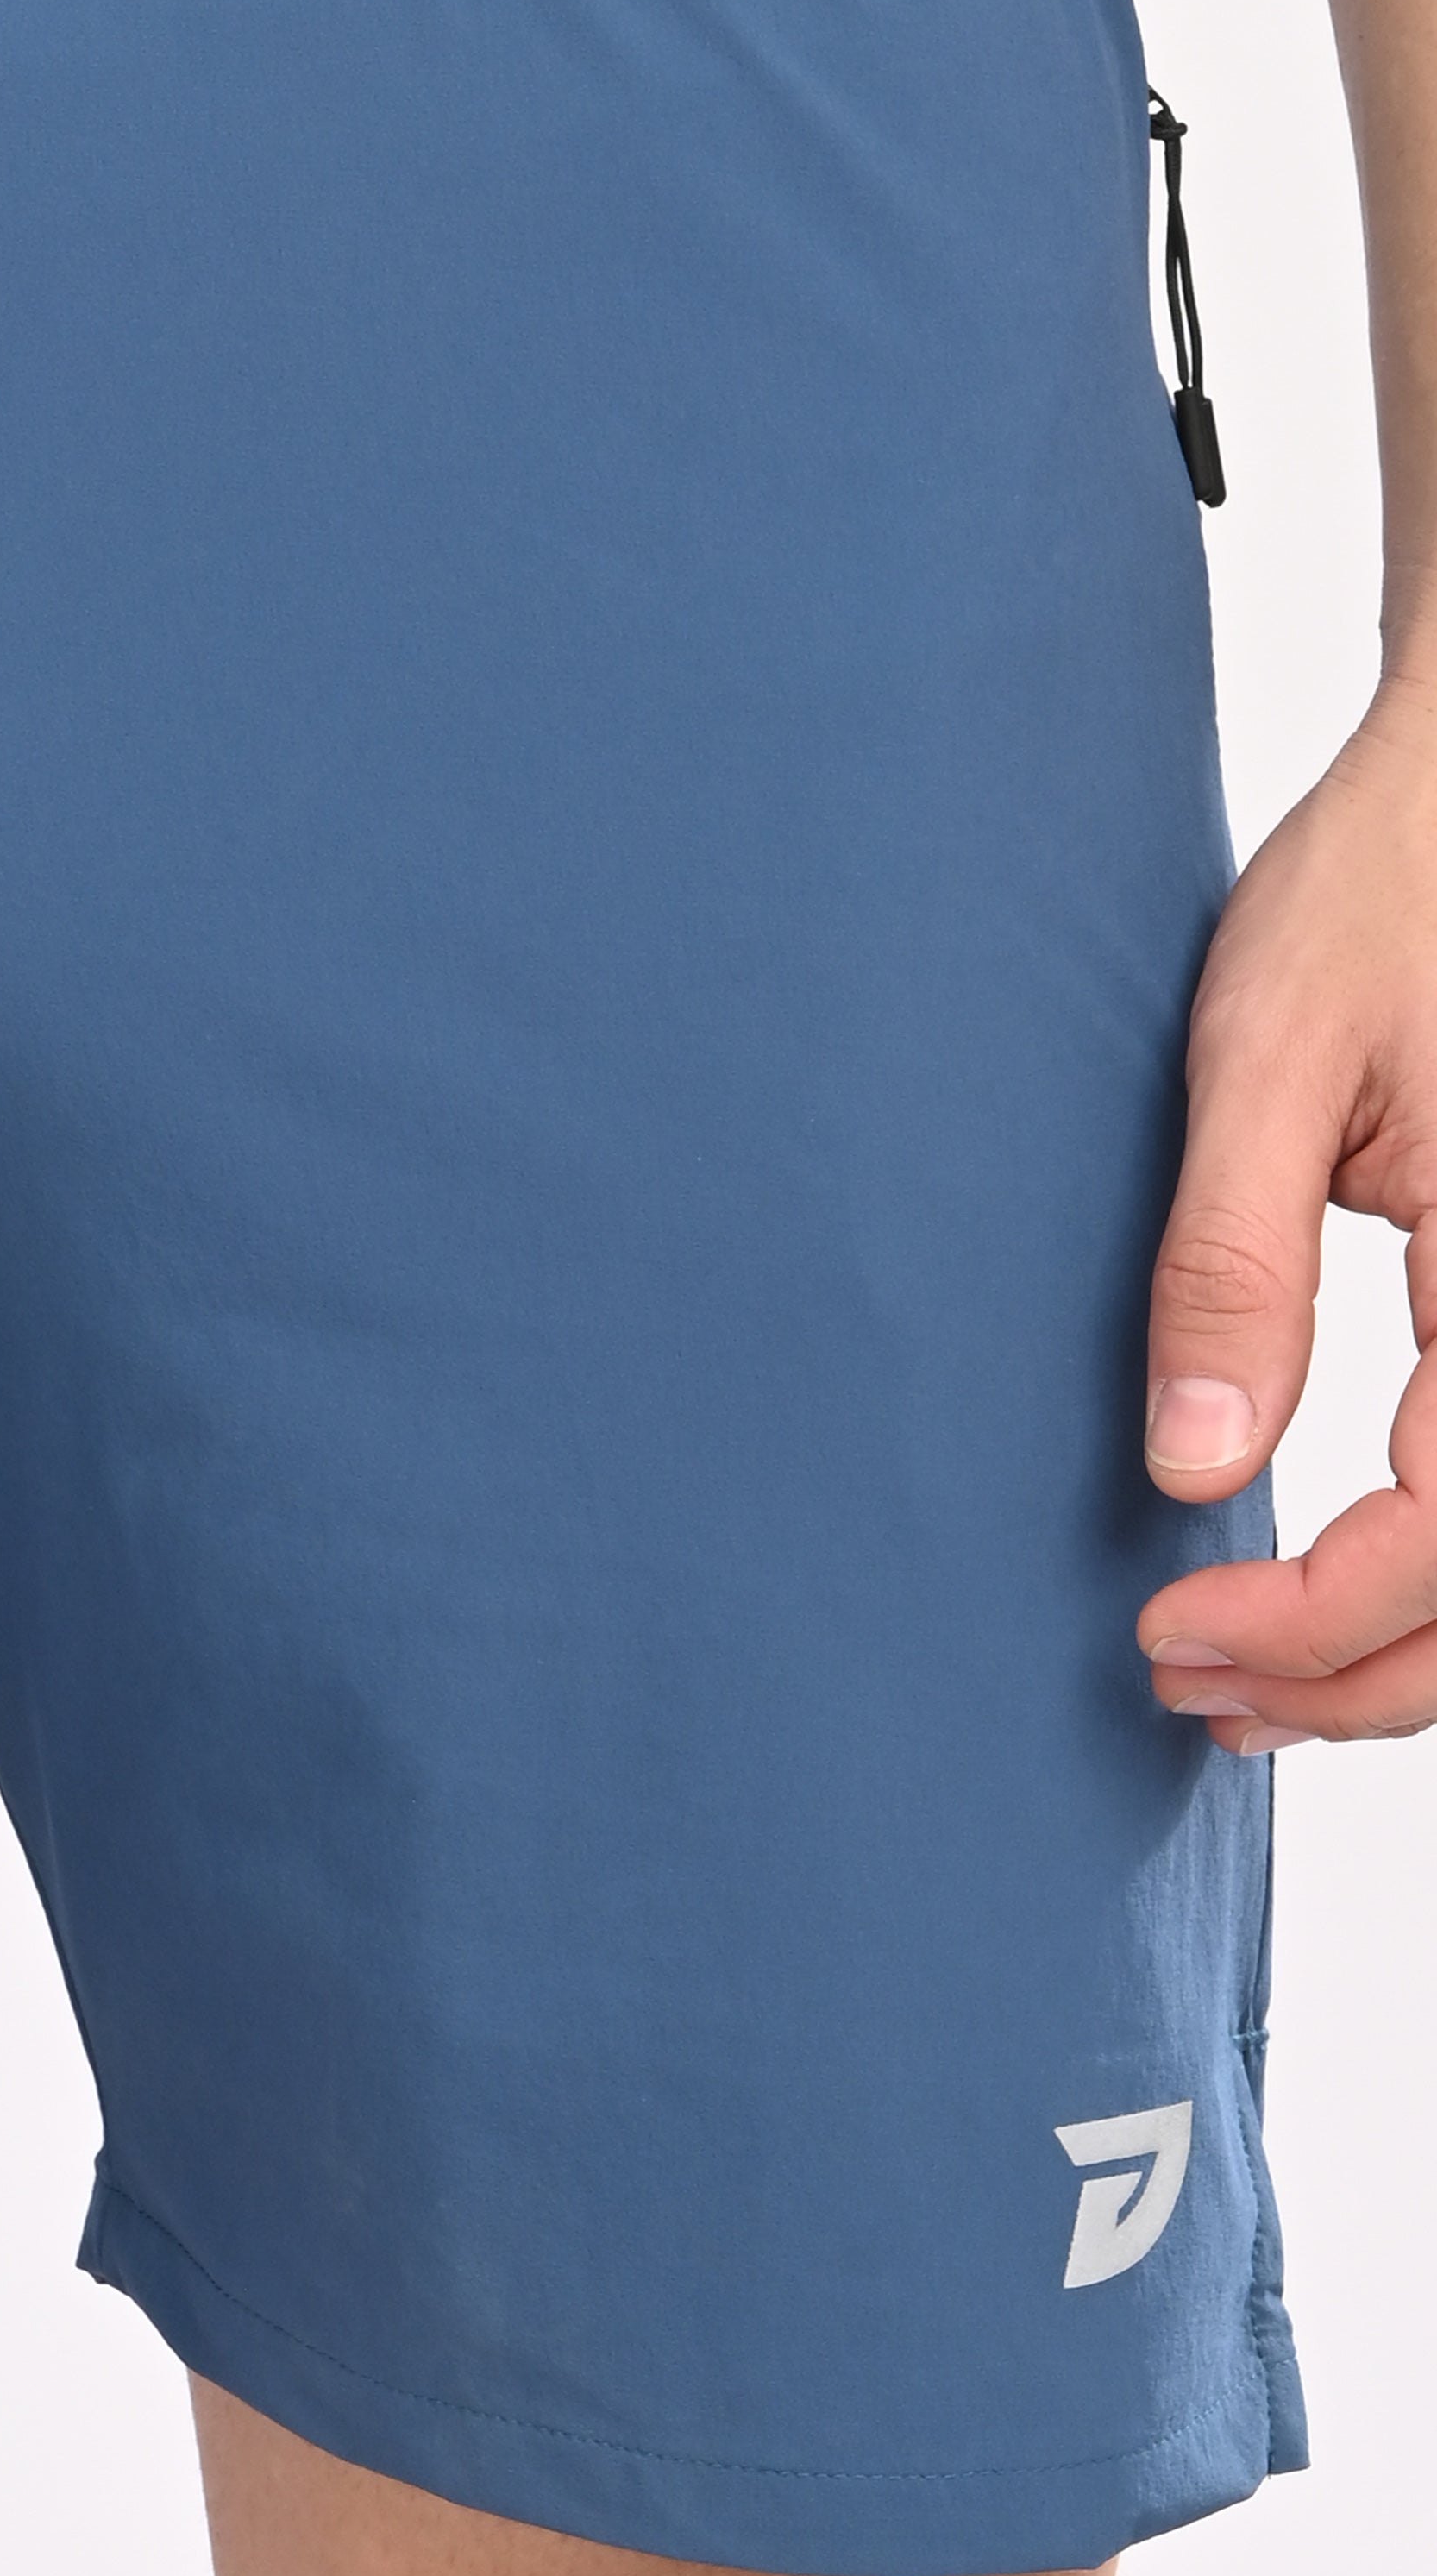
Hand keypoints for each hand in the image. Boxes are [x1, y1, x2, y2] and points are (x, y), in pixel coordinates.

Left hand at [1140, 679, 1436, 1751]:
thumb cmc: (1377, 891)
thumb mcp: (1263, 1055)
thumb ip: (1231, 1261)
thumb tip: (1192, 1466)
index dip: (1314, 1623)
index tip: (1165, 1634)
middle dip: (1351, 1677)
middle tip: (1181, 1684)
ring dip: (1399, 1656)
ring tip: (1235, 1683)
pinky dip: (1431, 1583)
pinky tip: (1320, 1605)